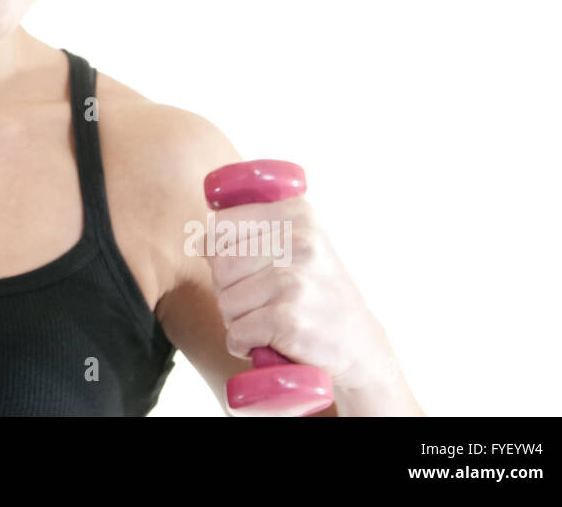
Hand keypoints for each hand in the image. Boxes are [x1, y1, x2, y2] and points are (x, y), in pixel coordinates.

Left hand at [206, 195, 401, 394]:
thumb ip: (255, 229)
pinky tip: (264, 342)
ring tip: (267, 321)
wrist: (362, 348)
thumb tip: (200, 238)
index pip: (219, 226)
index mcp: (297, 212)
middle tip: (259, 303)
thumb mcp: (297, 245)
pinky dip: (241, 344)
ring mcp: (296, 279)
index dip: (220, 255)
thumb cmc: (315, 294)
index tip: (247, 271)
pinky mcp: (291, 318)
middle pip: (219, 265)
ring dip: (236, 320)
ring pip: (225, 300)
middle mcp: (300, 240)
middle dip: (228, 291)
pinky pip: (237, 331)